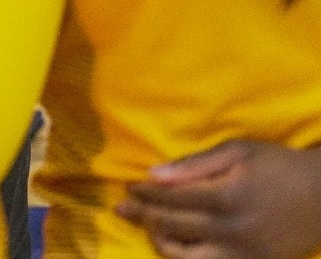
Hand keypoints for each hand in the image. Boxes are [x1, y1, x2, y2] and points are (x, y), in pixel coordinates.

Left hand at [118, 140, 320, 258]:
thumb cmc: (278, 166)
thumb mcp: (238, 151)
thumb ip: (195, 164)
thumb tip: (153, 175)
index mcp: (225, 197)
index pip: (170, 198)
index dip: (145, 193)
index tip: (128, 187)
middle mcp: (231, 230)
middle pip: (172, 226)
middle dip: (142, 215)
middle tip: (121, 208)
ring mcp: (242, 254)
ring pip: (186, 257)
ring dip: (161, 242)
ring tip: (149, 228)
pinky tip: (175, 247)